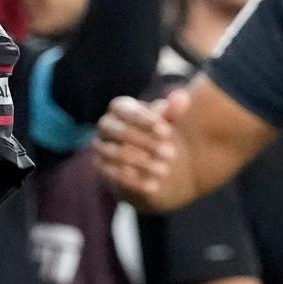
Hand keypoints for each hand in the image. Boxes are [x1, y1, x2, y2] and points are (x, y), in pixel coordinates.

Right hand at [93, 92, 184, 206]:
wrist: (144, 161)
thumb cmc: (155, 135)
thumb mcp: (166, 123)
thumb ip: (173, 111)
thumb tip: (182, 97)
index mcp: (120, 108)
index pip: (126, 110)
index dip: (146, 121)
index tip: (167, 133)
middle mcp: (105, 125)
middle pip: (118, 131)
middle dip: (145, 142)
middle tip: (171, 153)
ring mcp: (100, 146)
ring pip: (115, 153)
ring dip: (141, 163)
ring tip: (165, 170)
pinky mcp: (101, 167)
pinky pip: (113, 174)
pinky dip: (135, 181)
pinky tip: (154, 186)